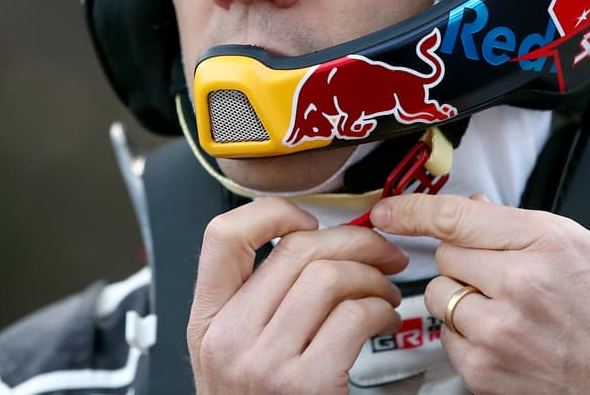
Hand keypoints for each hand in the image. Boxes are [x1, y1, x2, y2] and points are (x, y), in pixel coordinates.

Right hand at [187, 196, 408, 393]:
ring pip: (330, 277)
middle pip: (296, 250)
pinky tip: (382, 319)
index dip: (271, 212)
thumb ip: (254, 300)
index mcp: (206, 322)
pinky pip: (354, 316)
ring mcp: (264, 362)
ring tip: (383, 292)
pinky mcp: (306, 384)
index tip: (308, 219)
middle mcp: (228, 338)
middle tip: (379, 250)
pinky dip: (380, 309)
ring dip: (372, 277)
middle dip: (353, 240)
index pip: (222, 236)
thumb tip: (308, 240)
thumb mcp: (233, 352)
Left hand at [369, 193, 589, 394]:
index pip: (457, 216)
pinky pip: (447, 337)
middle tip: (500, 273)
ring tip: (505, 307)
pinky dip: (466, 334)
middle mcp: (519, 287)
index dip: (414, 209)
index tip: (389, 209)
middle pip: (445, 255)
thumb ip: (523, 225)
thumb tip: (472, 208)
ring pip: (439, 296)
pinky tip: (504, 336)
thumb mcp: (585, 247)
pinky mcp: (486, 372)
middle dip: (465, 260)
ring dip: (460, 297)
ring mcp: (500, 333)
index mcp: (546, 244)